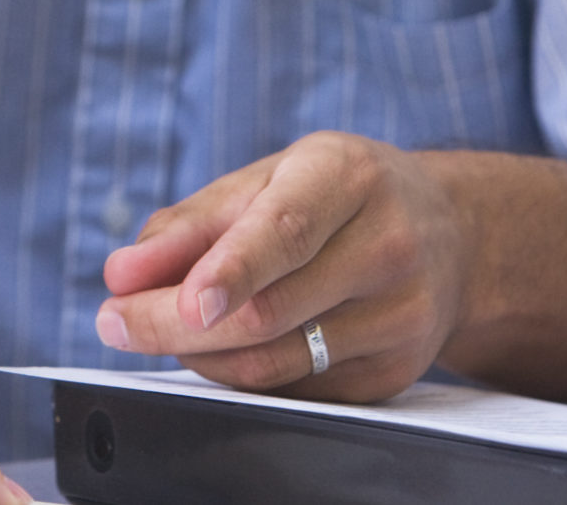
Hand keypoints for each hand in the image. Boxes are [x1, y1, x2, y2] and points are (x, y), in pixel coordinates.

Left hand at [94, 131, 472, 401]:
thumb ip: (187, 225)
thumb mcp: (264, 180)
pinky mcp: (396, 372)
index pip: (285, 232)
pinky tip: (218, 348)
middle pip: (270, 311)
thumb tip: (122, 274)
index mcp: (347, 178)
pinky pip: (296, 389)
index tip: (184, 304)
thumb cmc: (333, 196)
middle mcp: (387, 246)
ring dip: (199, 355)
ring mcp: (401, 317)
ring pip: (278, 361)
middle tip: (114, 322)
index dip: (231, 272)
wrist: (451, 234)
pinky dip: (241, 374)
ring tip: (155, 328)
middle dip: (176, 325)